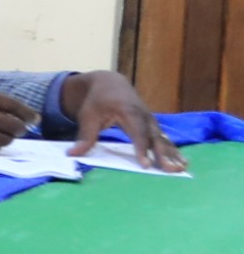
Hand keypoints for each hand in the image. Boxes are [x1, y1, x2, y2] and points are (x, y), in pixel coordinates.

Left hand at [61, 71, 184, 169]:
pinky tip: (182, 162)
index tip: (145, 164)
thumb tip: (72, 154)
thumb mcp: (88, 115)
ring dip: (173, 154)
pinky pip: (164, 138)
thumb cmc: (97, 100)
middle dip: (163, 154)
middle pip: (155, 137)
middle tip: (171, 170)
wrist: (110, 83)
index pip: (137, 132)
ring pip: (163, 138)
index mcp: (128, 110)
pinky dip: (173, 150)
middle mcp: (144, 115)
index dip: (142, 148)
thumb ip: (85, 136)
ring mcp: (151, 119)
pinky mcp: (153, 124)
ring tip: (182, 168)